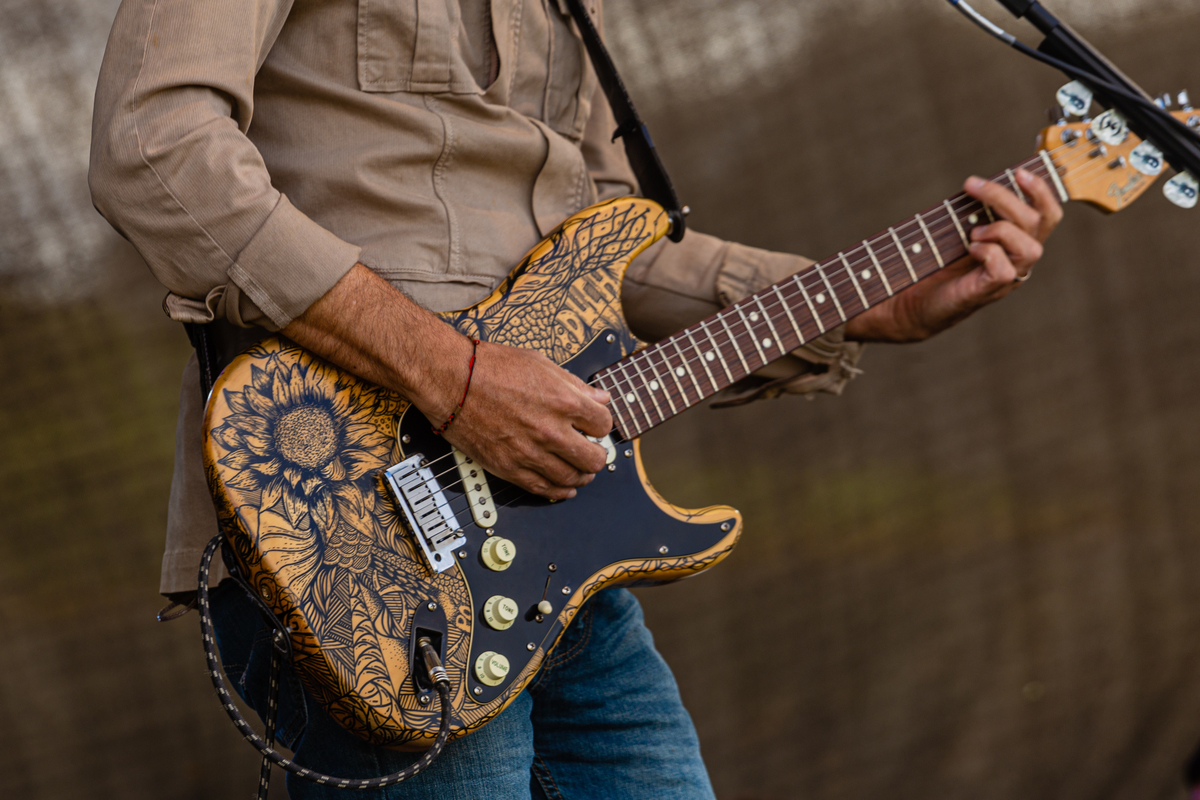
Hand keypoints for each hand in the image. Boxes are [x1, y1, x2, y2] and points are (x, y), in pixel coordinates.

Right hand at [435, 342, 612, 500]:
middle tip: (592, 451)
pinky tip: (564, 489)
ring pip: (572, 478)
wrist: (450, 379)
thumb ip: (573, 385)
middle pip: (594, 459)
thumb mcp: (540, 364)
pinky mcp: (510, 468)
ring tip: (581, 472)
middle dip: (597, 455)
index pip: (603, 424)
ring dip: (581, 476)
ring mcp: (531, 453)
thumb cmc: (490, 367)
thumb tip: (598, 396)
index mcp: (564, 402)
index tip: (595, 425)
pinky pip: (543, 489)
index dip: (601, 424)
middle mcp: (552, 431)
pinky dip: (558, 492)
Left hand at [844, 168, 1062, 341]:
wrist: (911, 301)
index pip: (1048, 215)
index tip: (1019, 171)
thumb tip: (979, 182)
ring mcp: (1007, 279)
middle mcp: (1019, 261)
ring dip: (1000, 229)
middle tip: (970, 184)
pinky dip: (988, 252)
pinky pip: (1005, 270)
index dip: (1042, 191)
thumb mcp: (959, 227)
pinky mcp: (987, 292)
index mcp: (1018, 243)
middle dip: (1004, 196)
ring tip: (972, 231)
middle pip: (1037, 222)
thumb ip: (977, 209)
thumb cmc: (936, 262)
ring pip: (1030, 248)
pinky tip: (970, 249)